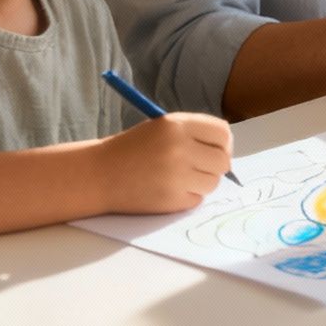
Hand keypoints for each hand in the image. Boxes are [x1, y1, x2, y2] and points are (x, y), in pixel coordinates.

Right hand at [94, 113, 232, 212]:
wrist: (99, 174)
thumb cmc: (132, 149)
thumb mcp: (161, 128)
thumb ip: (193, 133)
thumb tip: (226, 149)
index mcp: (176, 125)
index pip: (222, 133)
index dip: (223, 143)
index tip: (216, 149)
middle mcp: (179, 148)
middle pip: (223, 160)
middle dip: (215, 165)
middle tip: (201, 167)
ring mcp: (176, 176)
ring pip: (212, 182)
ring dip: (202, 182)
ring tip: (180, 178)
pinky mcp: (172, 200)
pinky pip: (197, 199)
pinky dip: (188, 197)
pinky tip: (168, 189)